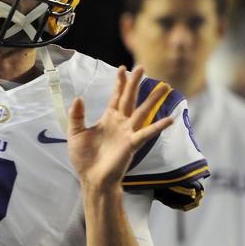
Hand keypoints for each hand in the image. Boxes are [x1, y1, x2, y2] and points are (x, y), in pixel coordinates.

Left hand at [67, 65, 173, 189]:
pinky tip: (169, 119)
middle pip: (130, 98)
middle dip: (135, 83)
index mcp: (108, 118)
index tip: (123, 68)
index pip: (116, 96)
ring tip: (164, 87)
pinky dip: (158, 126)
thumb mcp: (75, 133)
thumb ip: (76, 116)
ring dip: (153, 99)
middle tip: (142, 67)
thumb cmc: (84, 158)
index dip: (120, 83)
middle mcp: (120, 123)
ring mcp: (128, 133)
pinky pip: (146, 133)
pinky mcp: (131, 144)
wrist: (91, 178)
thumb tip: (78, 97)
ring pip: (142, 112)